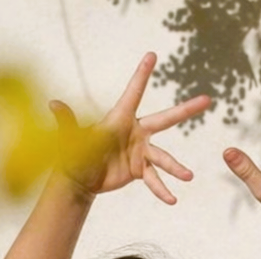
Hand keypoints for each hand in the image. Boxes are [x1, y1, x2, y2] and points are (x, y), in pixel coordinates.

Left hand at [49, 53, 208, 204]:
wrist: (81, 178)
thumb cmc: (75, 153)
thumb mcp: (73, 139)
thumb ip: (67, 122)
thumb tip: (53, 105)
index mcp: (121, 118)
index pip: (134, 92)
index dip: (142, 74)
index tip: (152, 55)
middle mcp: (136, 132)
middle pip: (165, 119)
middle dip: (186, 110)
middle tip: (207, 100)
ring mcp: (141, 151)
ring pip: (163, 157)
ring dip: (175, 167)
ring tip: (188, 176)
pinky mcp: (140, 170)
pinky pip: (155, 180)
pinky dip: (162, 190)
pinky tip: (171, 200)